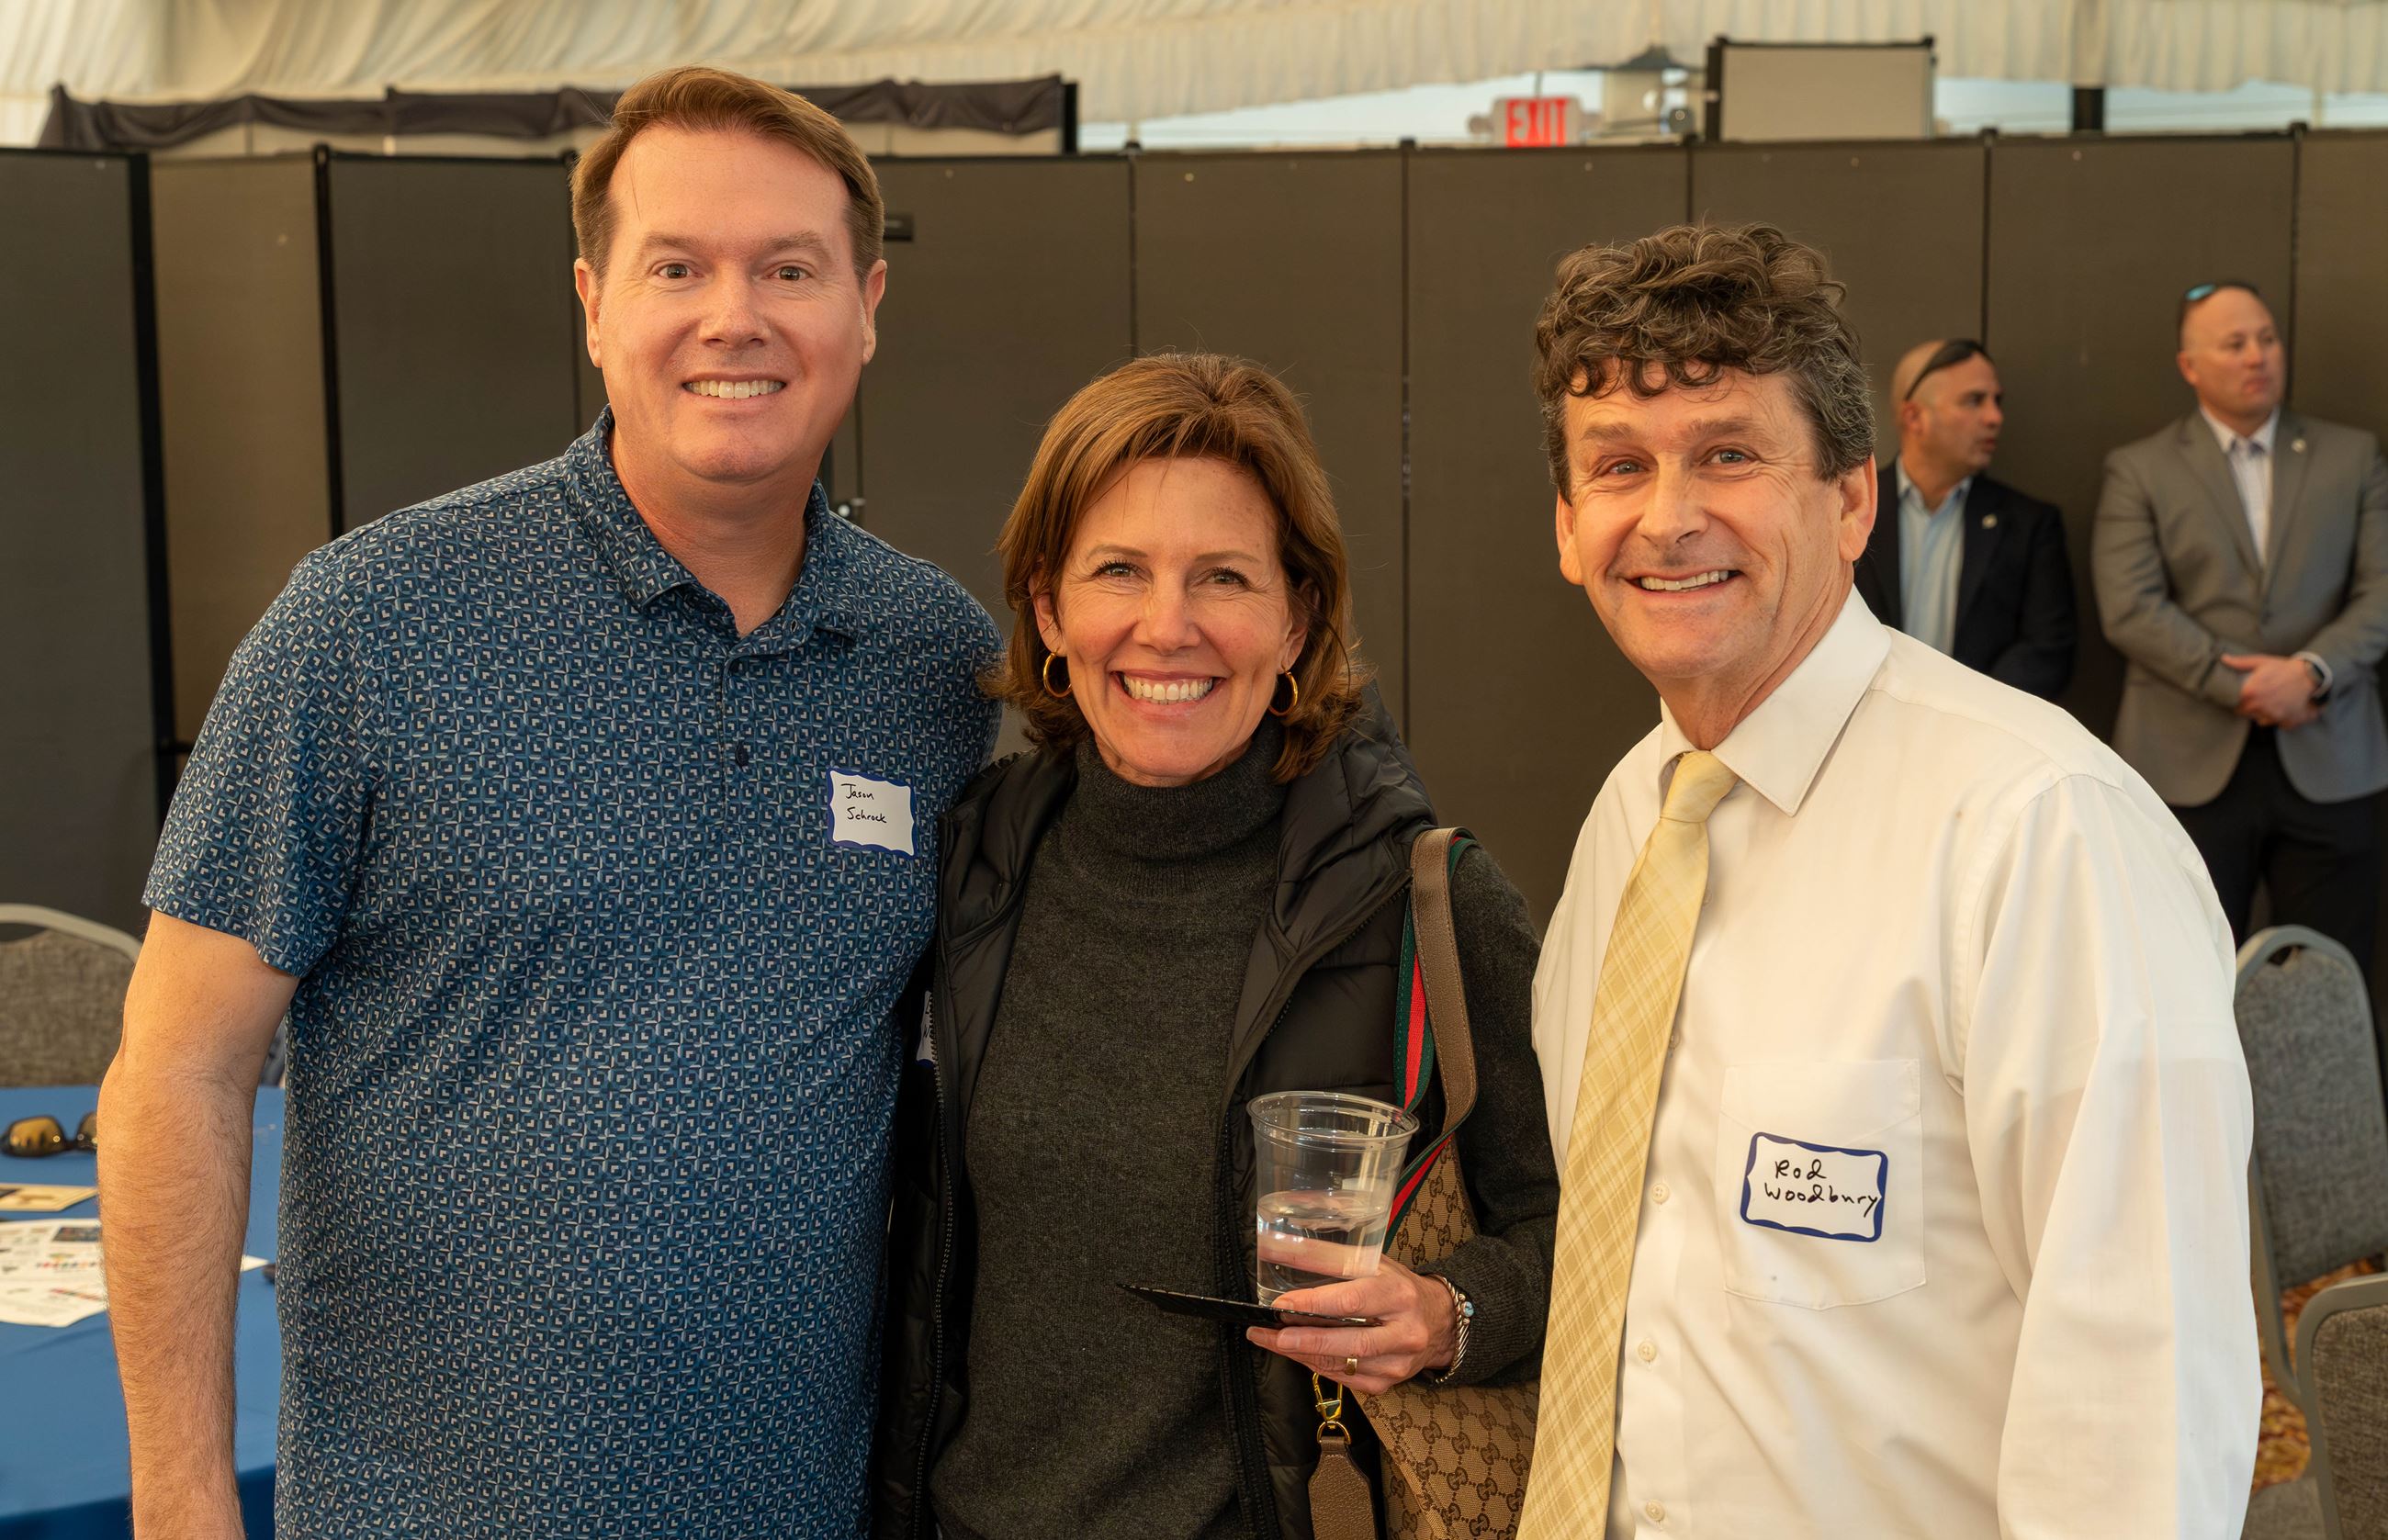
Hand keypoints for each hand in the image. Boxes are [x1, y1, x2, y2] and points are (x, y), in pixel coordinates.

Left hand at [1244, 1258, 1456, 1395]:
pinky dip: (1317, 1365)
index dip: (1315, 1304)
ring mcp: (1397, 1363)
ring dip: (1302, 1353)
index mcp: (1399, 1295)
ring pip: (1343, 1364)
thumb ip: (1331, 1259)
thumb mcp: (1373, 1263)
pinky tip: (1298, 1353)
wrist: (1438, 1322)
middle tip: (1271, 1334)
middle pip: (1350, 1342)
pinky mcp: (1388, 1382)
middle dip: (1305, 1340)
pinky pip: (1345, 1378)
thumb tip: (1283, 1251)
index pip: (1353, 1301)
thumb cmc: (1398, 1287)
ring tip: (1271, 1340)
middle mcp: (1404, 1333)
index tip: (1282, 1305)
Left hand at [2222, 653, 2320, 727]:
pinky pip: (2278, 724)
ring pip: (2261, 720)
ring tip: (2272, 702)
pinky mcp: (2287, 721)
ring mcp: (2273, 715)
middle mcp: (2260, 706)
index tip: (2243, 698)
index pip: (2235, 705)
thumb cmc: (2284, 667)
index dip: (2238, 702)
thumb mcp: (2262, 662)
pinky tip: (2283, 708)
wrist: (2310, 675)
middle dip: (2251, 708)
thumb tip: (2224, 659)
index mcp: (2250, 693)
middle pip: (2247, 714)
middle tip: (2260, 698)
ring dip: (2264, 714)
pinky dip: (2279, 718)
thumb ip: (2241, 663)